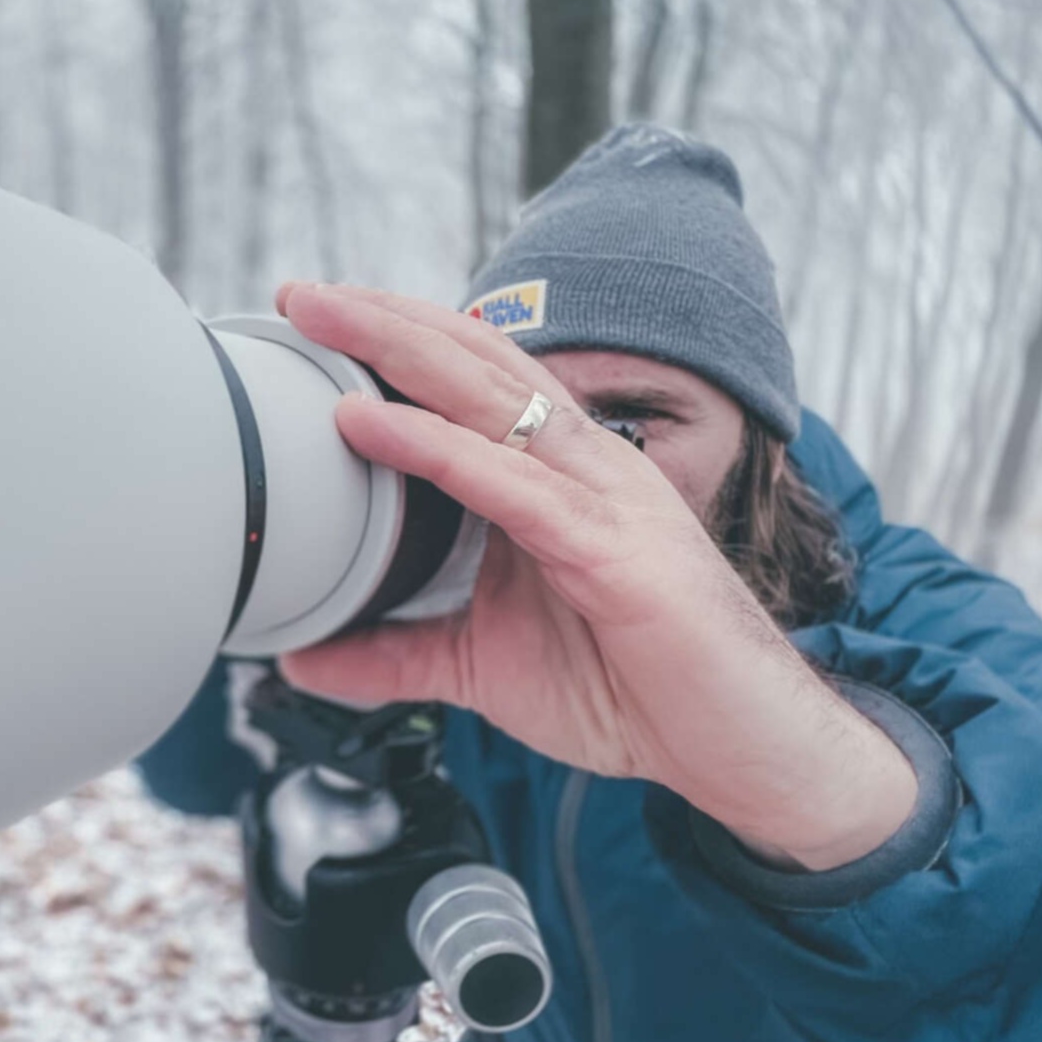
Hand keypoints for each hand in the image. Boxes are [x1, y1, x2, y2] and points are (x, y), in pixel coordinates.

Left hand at [273, 282, 915, 871]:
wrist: (743, 749)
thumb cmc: (635, 692)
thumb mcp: (484, 669)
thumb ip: (396, 655)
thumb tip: (299, 659)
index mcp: (561, 475)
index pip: (472, 379)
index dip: (399, 340)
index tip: (316, 319)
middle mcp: (585, 464)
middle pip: (473, 361)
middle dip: (382, 318)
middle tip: (297, 292)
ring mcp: (603, 497)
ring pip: (487, 396)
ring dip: (395, 349)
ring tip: (320, 318)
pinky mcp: (611, 548)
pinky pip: (506, 483)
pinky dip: (431, 447)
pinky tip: (366, 423)